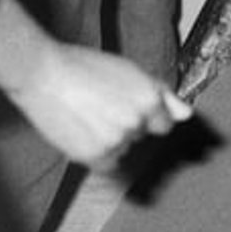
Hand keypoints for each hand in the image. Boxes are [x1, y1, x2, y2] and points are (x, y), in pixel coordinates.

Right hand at [14, 42, 191, 171]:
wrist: (44, 74)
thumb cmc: (84, 67)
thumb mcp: (130, 72)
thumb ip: (162, 95)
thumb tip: (186, 114)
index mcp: (151, 98)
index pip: (163, 124)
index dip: (148, 117)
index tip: (129, 110)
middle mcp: (139, 120)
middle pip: (141, 135)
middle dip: (128, 126)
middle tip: (102, 108)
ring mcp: (118, 139)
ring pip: (123, 149)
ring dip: (111, 140)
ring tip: (88, 116)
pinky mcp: (96, 154)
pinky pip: (107, 164)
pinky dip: (97, 154)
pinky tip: (83, 133)